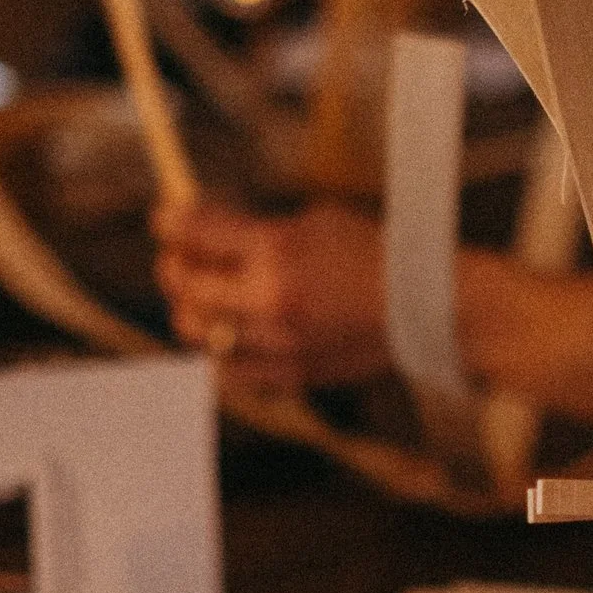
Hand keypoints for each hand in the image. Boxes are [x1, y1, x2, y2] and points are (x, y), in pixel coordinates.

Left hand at [151, 194, 390, 383]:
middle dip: (174, 268)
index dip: (171, 222)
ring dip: (190, 312)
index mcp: (278, 249)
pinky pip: (231, 373)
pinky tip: (226, 338)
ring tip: (200, 300)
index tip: (164, 219)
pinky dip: (218, 354)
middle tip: (177, 260)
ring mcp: (279, 342)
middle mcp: (271, 298)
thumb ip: (261, 229)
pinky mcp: (292, 373)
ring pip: (200, 332)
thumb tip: (213, 229)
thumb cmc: (379, 254)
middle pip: (187, 285)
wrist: (428, 306)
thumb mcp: (319, 220)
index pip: (197, 232)